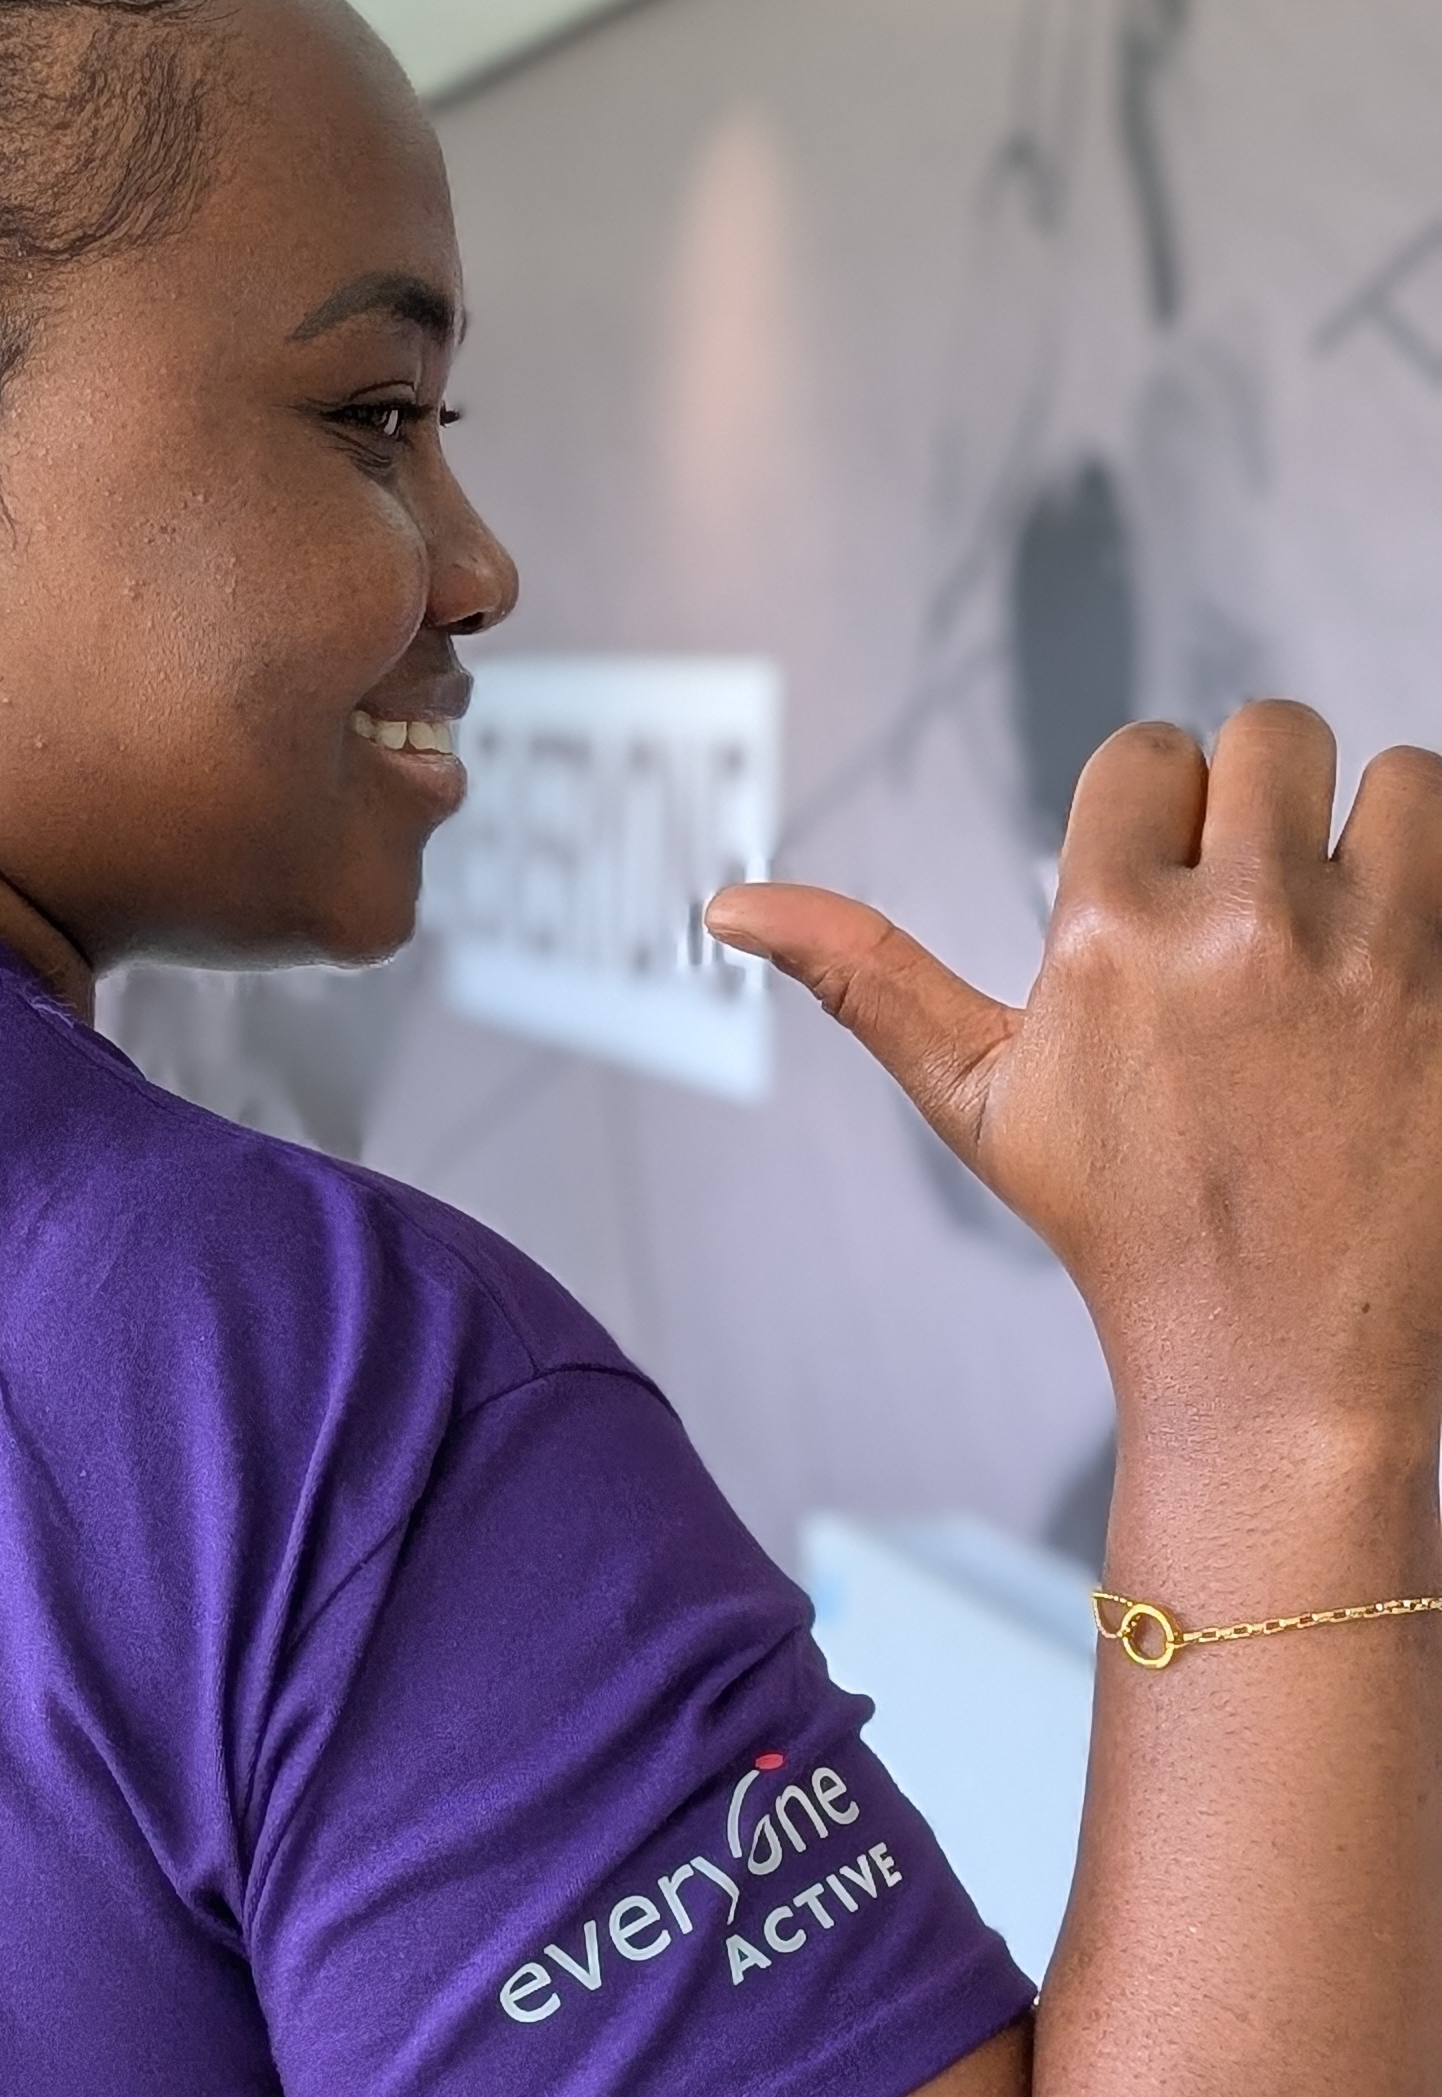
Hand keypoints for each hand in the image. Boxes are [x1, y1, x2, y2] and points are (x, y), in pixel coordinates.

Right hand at [709, 704, 1441, 1447]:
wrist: (1286, 1363)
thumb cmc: (1130, 1232)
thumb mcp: (983, 1105)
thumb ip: (866, 978)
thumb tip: (726, 905)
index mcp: (1112, 931)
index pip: (1147, 752)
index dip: (1156, 820)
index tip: (1166, 905)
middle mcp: (1246, 922)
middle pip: (1273, 733)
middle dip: (1265, 803)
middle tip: (1261, 914)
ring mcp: (1376, 950)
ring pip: (1398, 775)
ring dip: (1377, 836)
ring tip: (1346, 940)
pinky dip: (1440, 893)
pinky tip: (1401, 983)